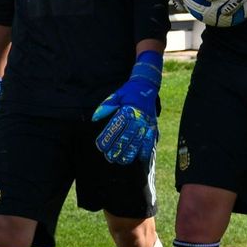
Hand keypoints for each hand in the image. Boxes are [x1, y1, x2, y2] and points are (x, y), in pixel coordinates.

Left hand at [92, 50, 162, 164]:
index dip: (107, 138)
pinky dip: (146, 150)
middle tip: (109, 157)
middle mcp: (138, 117)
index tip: (100, 146)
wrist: (147, 86)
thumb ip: (106, 107)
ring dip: (130, 153)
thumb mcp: (116, 95)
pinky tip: (139, 159)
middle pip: (127, 137)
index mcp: (128, 110)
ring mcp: (147, 123)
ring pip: (139, 141)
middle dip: (117, 149)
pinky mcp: (153, 126)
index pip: (115, 127)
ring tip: (122, 161)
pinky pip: (151, 140)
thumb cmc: (129, 92)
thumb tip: (94, 118)